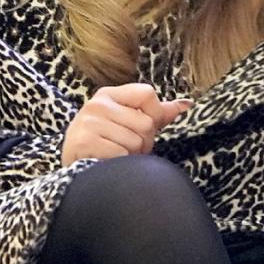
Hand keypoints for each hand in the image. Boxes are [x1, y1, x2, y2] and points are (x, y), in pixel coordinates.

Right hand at [62, 84, 192, 164]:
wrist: (75, 169)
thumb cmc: (107, 144)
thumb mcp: (129, 123)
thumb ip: (157, 113)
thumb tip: (188, 104)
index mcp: (109, 95)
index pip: (148, 94)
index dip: (155, 116)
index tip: (144, 129)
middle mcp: (97, 104)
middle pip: (146, 123)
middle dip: (143, 142)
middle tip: (125, 148)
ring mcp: (88, 123)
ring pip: (135, 142)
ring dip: (131, 156)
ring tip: (116, 156)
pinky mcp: (83, 142)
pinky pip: (121, 155)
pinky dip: (119, 165)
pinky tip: (107, 163)